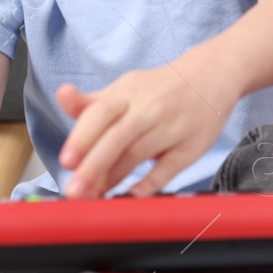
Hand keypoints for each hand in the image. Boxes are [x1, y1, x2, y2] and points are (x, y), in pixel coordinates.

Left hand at [56, 62, 238, 197]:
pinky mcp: (191, 146)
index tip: (66, 161)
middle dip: (93, 165)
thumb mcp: (125, 89)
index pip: (100, 114)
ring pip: (139, 154)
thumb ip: (90, 102)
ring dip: (114, 178)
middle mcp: (150, 108)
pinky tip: (133, 194)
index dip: (82, 138)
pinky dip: (151, 182)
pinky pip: (169, 167)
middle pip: (117, 137)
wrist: (211, 75)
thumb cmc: (160, 89)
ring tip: (94, 197)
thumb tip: (61, 95)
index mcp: (128, 93)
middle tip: (75, 191)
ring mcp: (173, 127)